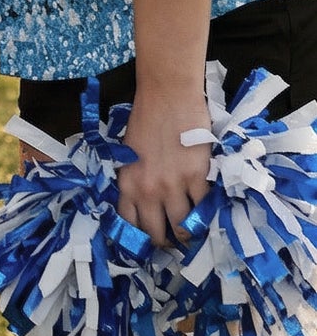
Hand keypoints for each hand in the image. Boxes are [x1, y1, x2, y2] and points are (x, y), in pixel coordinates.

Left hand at [117, 86, 211, 248]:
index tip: (152, 241)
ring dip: (191, 233)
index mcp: (125, 182)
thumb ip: (135, 180)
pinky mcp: (198, 177)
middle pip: (158, 235)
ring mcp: (173, 185)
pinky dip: (208, 214)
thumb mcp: (128, 154)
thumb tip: (147, 208)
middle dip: (168, 241)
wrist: (166, 93)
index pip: (130, 227)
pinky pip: (205, 209)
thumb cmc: (144, 119)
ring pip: (184, 228)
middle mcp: (147, 189)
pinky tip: (209, 213)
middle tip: (177, 239)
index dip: (142, 239)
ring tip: (196, 231)